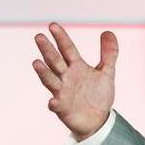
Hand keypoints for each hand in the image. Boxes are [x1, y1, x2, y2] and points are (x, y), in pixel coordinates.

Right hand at [31, 23, 116, 140]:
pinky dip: (54, 103)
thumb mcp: (106, 71)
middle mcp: (66, 77)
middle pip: (55, 61)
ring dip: (43, 72)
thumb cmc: (98, 94)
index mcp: (76, 67)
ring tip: (36, 62)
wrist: (98, 119)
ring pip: (51, 80)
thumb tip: (107, 31)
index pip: (67, 49)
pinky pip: (56, 105)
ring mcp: (63, 92)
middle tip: (38, 36)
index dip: (61, 38)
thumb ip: (109, 53)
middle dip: (47, 49)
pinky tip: (52, 101)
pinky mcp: (63, 108)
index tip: (52, 25)